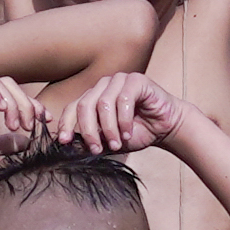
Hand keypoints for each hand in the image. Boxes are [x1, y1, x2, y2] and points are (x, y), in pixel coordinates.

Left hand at [54, 72, 181, 158]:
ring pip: (103, 104)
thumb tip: (70, 146)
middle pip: (85, 105)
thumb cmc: (137, 133)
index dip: (66, 124)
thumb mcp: (109, 141)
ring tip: (116, 144)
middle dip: (88, 130)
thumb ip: (92, 141)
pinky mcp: (136, 80)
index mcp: (93, 98)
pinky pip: (123, 99)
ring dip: (109, 128)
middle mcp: (103, 87)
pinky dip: (124, 120)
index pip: (72, 108)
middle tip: (96, 149)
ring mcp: (119, 80)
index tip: (64, 142)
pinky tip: (129, 133)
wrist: (165, 128)